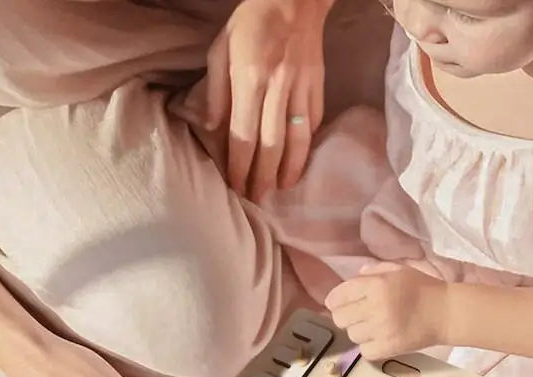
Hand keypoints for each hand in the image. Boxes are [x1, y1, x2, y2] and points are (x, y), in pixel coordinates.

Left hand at [206, 0, 332, 201]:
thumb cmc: (252, 22)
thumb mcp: (221, 47)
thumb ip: (216, 89)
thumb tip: (214, 127)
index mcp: (249, 79)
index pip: (242, 134)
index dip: (238, 165)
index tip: (235, 185)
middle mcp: (277, 87)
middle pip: (270, 145)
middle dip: (262, 176)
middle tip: (257, 198)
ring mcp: (302, 88)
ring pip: (297, 140)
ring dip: (288, 170)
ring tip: (280, 189)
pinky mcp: (318, 86)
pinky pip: (313, 122)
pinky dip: (306, 146)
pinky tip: (298, 162)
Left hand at [324, 262, 450, 360]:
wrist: (446, 313)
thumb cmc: (423, 288)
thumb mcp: (399, 271)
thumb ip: (374, 271)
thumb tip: (355, 277)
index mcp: (376, 285)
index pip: (338, 296)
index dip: (335, 300)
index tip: (341, 303)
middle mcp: (375, 307)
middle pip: (339, 318)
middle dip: (346, 316)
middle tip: (359, 315)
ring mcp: (382, 330)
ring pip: (351, 335)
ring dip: (359, 331)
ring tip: (373, 327)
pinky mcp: (389, 348)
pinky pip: (364, 351)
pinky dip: (369, 346)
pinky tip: (379, 339)